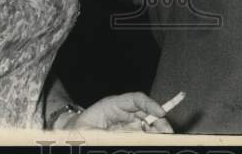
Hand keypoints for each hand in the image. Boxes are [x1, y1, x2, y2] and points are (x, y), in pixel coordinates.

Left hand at [59, 92, 173, 131]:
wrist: (73, 136)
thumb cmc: (79, 132)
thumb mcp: (87, 133)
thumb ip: (101, 136)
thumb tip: (119, 137)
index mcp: (113, 105)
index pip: (136, 99)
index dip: (150, 104)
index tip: (161, 112)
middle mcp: (123, 113)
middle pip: (146, 112)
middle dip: (159, 120)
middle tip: (168, 132)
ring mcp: (127, 124)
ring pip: (147, 124)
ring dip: (157, 131)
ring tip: (165, 138)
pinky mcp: (128, 134)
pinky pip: (143, 134)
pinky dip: (151, 137)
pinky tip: (157, 141)